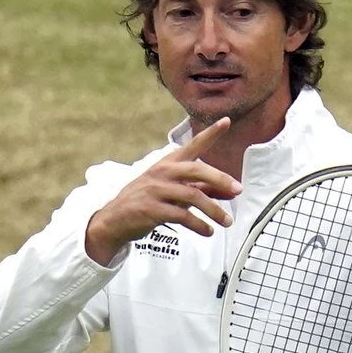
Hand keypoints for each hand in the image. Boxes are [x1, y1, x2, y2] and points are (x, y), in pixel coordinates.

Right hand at [84, 117, 241, 264]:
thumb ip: (200, 188)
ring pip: (192, 196)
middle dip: (220, 179)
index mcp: (167, 164)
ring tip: (227, 221)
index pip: (192, 146)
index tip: (226, 121)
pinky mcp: (152, 209)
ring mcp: (155, 190)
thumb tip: (229, 191)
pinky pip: (182, 216)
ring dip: (214, 210)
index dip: (210, 134)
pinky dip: (199, 225)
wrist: (113, 220)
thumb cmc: (146, 202)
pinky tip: (208, 231)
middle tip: (238, 190)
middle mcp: (162, 173)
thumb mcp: (172, 191)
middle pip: (196, 170)